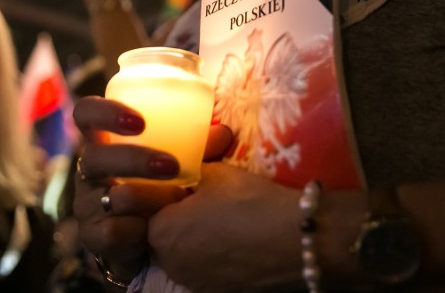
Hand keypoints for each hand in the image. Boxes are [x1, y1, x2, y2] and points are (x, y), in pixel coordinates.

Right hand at [72, 95, 185, 281]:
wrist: (149, 239)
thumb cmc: (162, 185)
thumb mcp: (178, 162)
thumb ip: (197, 148)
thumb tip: (222, 133)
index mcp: (105, 140)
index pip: (87, 114)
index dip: (104, 113)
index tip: (140, 123)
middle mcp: (90, 169)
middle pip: (95, 157)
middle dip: (133, 160)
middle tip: (171, 166)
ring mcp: (88, 203)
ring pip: (106, 197)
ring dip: (144, 197)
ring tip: (177, 198)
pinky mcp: (93, 236)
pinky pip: (111, 232)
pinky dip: (136, 229)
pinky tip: (152, 229)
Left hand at [148, 162, 302, 292]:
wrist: (296, 242)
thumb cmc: (250, 201)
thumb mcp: (215, 172)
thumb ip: (189, 169)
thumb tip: (182, 164)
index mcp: (160, 230)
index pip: (147, 207)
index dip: (164, 191)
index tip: (185, 181)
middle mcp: (169, 263)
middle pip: (163, 233)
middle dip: (176, 216)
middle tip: (203, 199)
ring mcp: (193, 282)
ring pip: (184, 254)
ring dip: (194, 238)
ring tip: (223, 220)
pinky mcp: (217, 292)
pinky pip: (205, 269)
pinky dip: (214, 256)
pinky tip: (236, 240)